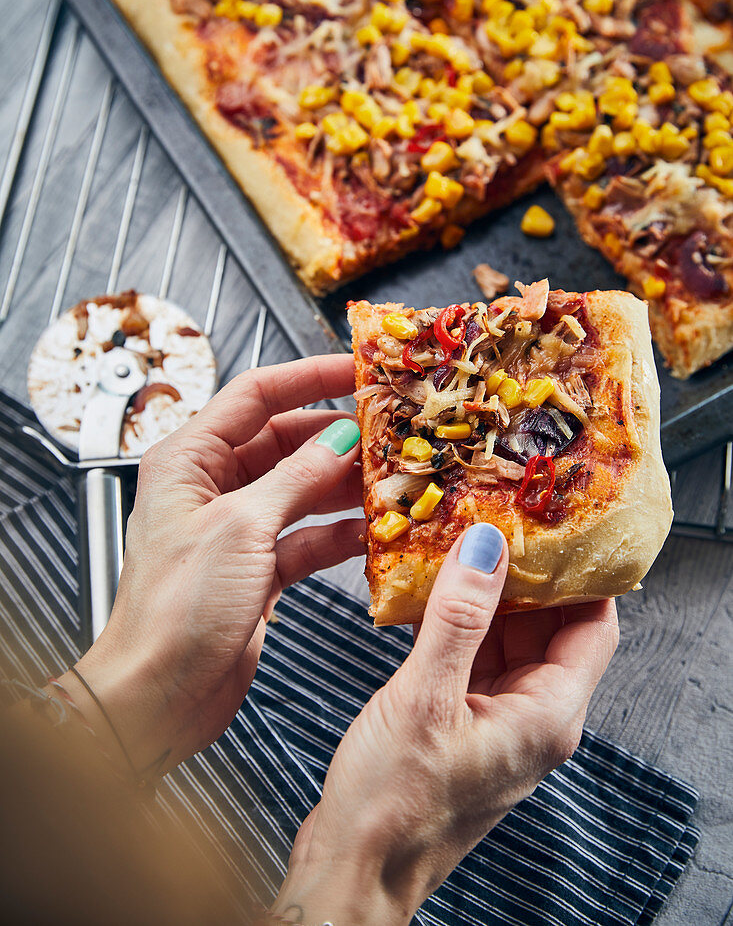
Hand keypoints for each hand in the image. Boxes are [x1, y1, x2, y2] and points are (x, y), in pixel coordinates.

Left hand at [57, 354, 362, 776]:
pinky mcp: (256, 567)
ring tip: (391, 478)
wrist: (158, 695)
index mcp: (188, 459)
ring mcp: (236, 527)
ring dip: (344, 484)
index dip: (309, 376)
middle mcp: (210, 486)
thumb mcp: (241, 528)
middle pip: (284, 440)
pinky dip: (338, 532)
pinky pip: (306, 534)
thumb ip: (296, 477)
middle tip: (389, 431)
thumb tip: (339, 439)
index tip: (358, 368)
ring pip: (301, 488)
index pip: (256, 395)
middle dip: (336, 435)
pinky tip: (372, 532)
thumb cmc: (174, 610)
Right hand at [276, 524, 618, 925]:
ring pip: (508, 639)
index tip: (556, 522)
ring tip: (461, 542)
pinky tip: (431, 591)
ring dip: (488, 595)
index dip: (581, 572)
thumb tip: (487, 547)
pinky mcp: (463, 723)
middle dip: (526, 573)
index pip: (593, 626)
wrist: (354, 869)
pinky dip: (458, 623)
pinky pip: (474, 658)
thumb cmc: (393, 804)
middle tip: (497, 518)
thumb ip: (458, 618)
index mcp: (547, 715)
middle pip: (551, 627)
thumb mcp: (426, 697)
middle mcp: (533, 717)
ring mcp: (498, 721)